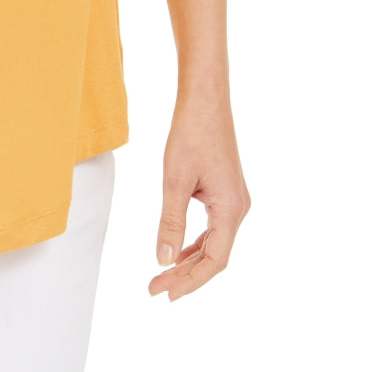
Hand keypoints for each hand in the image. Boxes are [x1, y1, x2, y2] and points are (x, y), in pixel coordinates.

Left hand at [148, 96, 249, 300]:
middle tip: (155, 288)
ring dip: (189, 261)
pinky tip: (177, 250)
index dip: (190, 282)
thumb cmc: (191, 134)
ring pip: (214, 243)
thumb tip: (163, 260)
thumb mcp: (175, 181)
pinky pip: (213, 228)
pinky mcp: (226, 191)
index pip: (214, 261)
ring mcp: (234, 200)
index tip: (164, 294)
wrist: (205, 100)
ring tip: (162, 275)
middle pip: (215, 256)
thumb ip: (170, 222)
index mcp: (231, 209)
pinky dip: (195, 242)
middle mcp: (238, 208)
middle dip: (186, 275)